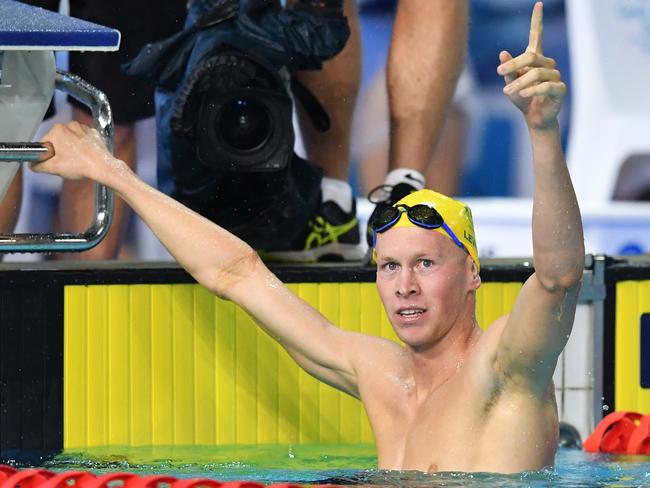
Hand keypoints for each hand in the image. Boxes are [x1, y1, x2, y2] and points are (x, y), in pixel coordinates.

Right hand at [31, 121, 122, 180]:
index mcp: (57, 130)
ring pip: (71, 140)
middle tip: (67, 163)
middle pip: (58, 141)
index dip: (48, 155)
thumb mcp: (52, 168)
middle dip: (60, 152)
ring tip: (78, 161)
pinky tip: (86, 157)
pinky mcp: (94, 133)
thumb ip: (37, 165)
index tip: (55, 162)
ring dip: (71, 149)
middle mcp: (70, 124)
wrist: (103, 168)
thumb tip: (33, 164)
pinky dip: (83, 147)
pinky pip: (83, 140)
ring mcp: (84, 128)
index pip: (45, 143)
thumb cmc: (79, 166)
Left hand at [497, 2, 565, 129]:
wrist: (534, 118)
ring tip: (506, 92)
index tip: (538, 4)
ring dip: (519, 83)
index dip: (537, 21)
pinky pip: (546, 86)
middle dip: (513, 65)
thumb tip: (503, 53)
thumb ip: (508, 71)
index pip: (537, 36)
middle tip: (499, 73)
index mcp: (535, 60)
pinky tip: (522, 95)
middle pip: (532, 57)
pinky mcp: (560, 89)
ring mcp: (555, 76)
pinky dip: (532, 90)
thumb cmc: (522, 99)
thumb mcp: (510, 85)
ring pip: (537, 73)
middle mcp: (547, 65)